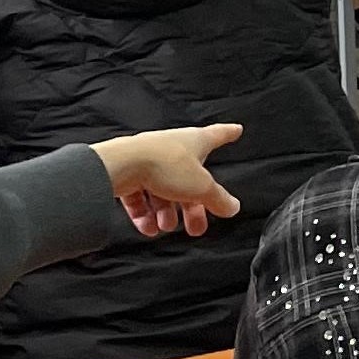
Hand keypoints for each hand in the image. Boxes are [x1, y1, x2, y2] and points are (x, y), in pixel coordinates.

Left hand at [98, 123, 243, 237]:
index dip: (228, 133)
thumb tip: (232, 207)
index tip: (236, 130)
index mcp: (194, 142)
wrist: (122, 165)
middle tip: (197, 227)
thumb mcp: (202, 187)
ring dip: (167, 213)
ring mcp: (149, 161)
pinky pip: (140, 198)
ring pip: (163, 191)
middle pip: (189, 180)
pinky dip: (145, 215)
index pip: (217, 135)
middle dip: (193, 207)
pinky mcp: (129, 174)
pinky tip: (149, 228)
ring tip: (167, 227)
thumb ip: (218, 199)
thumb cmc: (164, 164)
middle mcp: (172, 149)